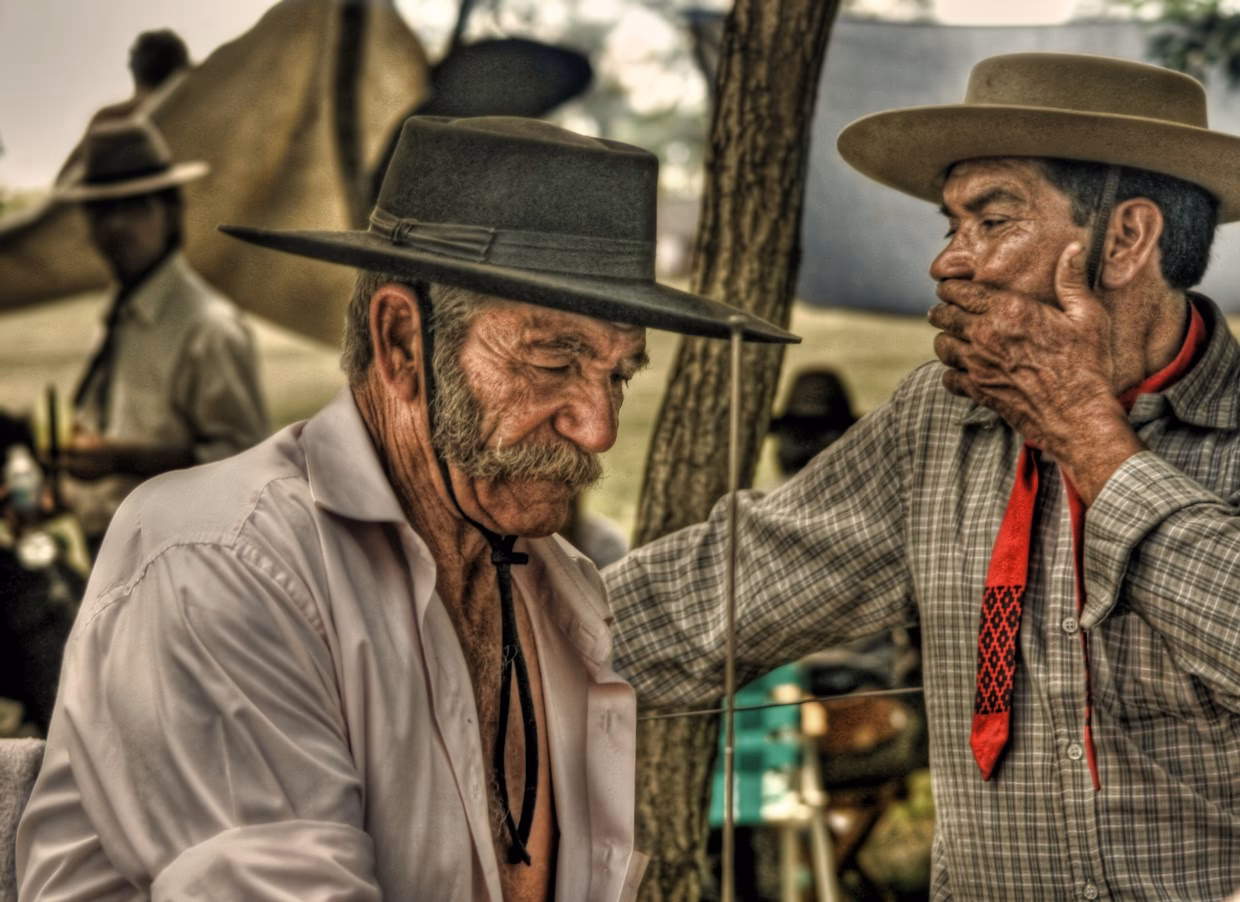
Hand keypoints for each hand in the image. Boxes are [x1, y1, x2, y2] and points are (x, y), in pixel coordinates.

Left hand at [928, 242, 1141, 502]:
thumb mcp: (1087, 316)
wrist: (1077, 415)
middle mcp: (985, 335)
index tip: (950, 288)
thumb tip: (1072, 248)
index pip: (961, 291)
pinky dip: (951, 372)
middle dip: (942, 310)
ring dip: (945, 339)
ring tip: (951, 337)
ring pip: (941, 346)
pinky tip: (961, 369)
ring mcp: (977, 365)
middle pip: (944, 316)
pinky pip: (948, 377)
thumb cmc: (1087, 364)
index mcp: (1009, 310)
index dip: (951, 288)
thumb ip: (1071, 281)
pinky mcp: (977, 390)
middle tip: (943, 310)